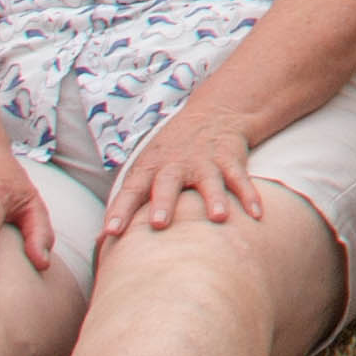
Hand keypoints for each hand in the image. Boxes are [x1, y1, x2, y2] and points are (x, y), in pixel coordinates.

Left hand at [102, 103, 271, 241]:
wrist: (214, 113)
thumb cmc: (170, 154)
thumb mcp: (146, 169)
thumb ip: (127, 202)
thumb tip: (99, 242)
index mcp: (150, 168)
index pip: (131, 191)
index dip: (120, 211)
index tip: (111, 232)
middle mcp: (176, 165)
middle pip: (167, 184)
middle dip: (163, 203)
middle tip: (159, 224)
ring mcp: (205, 162)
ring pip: (209, 181)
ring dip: (213, 199)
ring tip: (218, 218)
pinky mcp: (230, 160)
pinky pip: (241, 180)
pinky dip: (250, 196)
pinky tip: (256, 215)